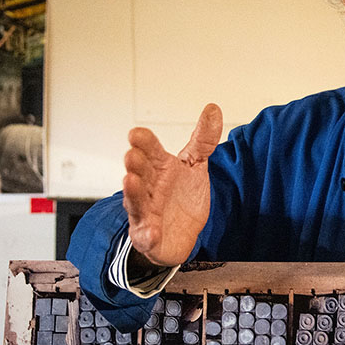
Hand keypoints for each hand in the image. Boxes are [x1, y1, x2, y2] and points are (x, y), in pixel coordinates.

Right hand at [122, 103, 222, 266]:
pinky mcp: (149, 236)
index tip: (136, 133)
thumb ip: (203, 139)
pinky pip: (147, 236)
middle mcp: (149, 187)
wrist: (181, 233)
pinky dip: (147, 234)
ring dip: (133, 192)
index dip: (143, 142)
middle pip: (140, 173)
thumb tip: (214, 108)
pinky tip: (150, 232)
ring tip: (130, 181)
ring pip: (136, 201)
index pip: (149, 150)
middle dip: (135, 164)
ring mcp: (146, 212)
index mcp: (159, 168)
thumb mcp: (195, 165)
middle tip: (132, 154)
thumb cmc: (182, 195)